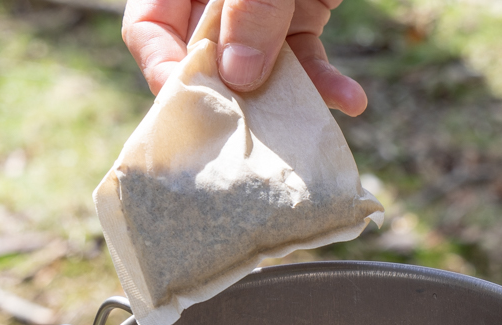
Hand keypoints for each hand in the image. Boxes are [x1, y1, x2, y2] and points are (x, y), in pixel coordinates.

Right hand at [122, 0, 367, 115]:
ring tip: (308, 124)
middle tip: (252, 136)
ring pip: (258, 67)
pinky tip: (352, 99)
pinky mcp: (301, 11)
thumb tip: (239, 76)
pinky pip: (305, 56)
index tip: (196, 106)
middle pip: (206, 57)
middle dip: (232, 99)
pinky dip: (326, 79)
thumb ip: (252, 6)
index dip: (165, 70)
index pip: (150, 28)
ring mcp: (259, 5)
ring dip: (287, 98)